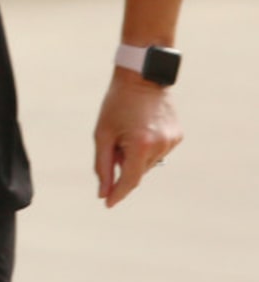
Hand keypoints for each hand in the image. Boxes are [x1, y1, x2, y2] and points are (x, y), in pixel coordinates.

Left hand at [93, 66, 181, 207]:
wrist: (142, 78)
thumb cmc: (116, 105)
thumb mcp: (103, 134)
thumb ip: (103, 165)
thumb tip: (103, 192)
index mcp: (141, 145)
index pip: (130, 180)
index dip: (118, 193)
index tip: (107, 204)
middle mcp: (161, 146)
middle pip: (138, 171)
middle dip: (124, 164)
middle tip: (116, 142)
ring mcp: (172, 141)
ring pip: (148, 163)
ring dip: (135, 156)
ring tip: (129, 131)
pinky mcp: (178, 136)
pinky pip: (158, 151)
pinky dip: (147, 148)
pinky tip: (141, 128)